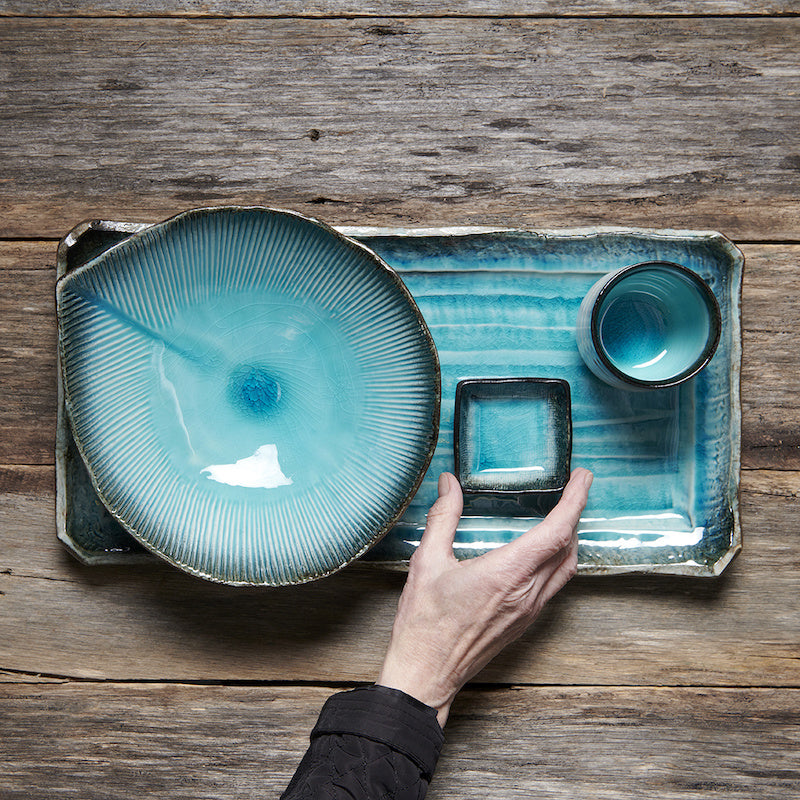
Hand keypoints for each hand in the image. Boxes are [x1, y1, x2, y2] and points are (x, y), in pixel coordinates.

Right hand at [377, 468, 592, 726]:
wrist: (427, 674)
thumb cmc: (425, 624)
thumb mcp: (427, 562)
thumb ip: (443, 518)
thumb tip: (449, 484)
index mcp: (507, 573)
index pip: (556, 531)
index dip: (575, 501)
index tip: (583, 478)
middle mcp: (526, 592)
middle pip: (569, 547)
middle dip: (576, 513)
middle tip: (574, 487)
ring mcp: (529, 610)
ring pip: (567, 568)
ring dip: (571, 538)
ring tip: (565, 514)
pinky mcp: (524, 622)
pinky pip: (554, 585)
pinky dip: (559, 560)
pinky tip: (544, 552)